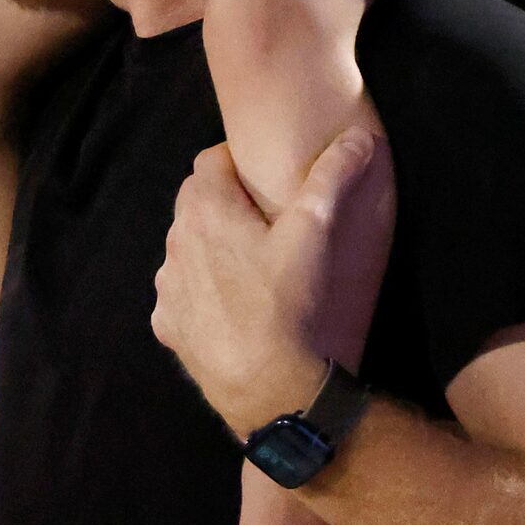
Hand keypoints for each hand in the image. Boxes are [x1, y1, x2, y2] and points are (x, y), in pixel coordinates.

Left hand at [152, 124, 396, 437]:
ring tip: (250, 267)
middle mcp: (175, 240)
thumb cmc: (288, 302)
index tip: (265, 181)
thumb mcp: (315, 232)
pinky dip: (199, 293)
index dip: (238, 163)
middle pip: (195, 201)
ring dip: (209, 247)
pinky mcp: (166, 324)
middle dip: (223, 202)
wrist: (268, 387)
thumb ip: (332, 178)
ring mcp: (167, 285)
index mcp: (204, 209)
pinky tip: (230, 308)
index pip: (211, 160)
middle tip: (263, 222)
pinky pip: (180, 294)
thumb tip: (358, 137)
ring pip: (185, 247)